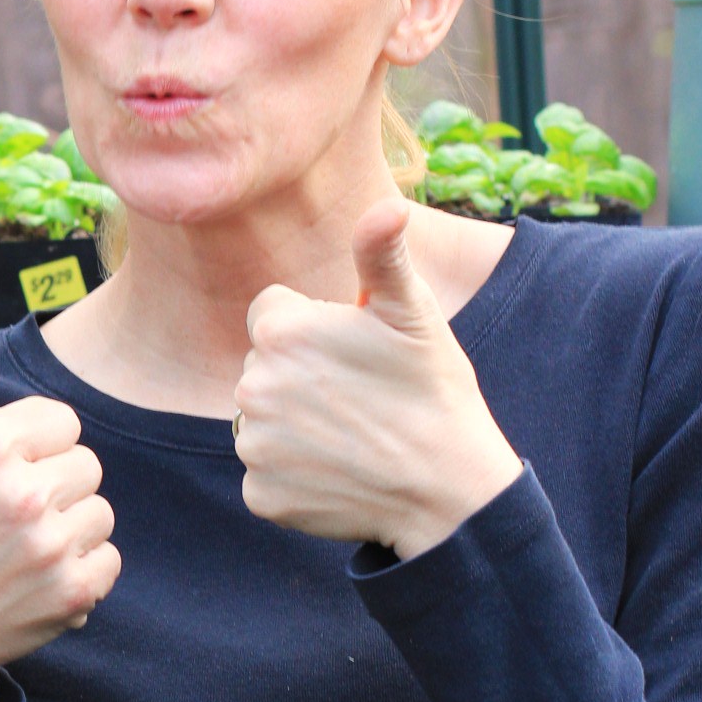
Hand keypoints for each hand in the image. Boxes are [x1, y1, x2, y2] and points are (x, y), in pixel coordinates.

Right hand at [0, 341, 120, 701]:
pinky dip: (82, 572)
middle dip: (52, 486)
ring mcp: (49, 545)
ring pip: (100, 510)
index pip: (61, 421)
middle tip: (6, 520)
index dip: (33, 446)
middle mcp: (19, 493)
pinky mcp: (73, 590)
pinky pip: (109, 558)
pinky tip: (37, 580)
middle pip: (85, 463)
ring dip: (69, 529)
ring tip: (21, 549)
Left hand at [233, 200, 520, 558]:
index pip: (271, 314)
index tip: (353, 351)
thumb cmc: (432, 392)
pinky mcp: (260, 496)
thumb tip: (386, 205)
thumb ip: (382, 253)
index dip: (314, 330)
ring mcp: (254, 446)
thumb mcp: (413, 311)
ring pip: (262, 421)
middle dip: (300, 376)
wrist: (448, 489)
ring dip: (294, 426)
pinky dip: (294, 475)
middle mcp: (252, 387)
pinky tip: (338, 472)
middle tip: (358, 397)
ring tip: (351, 435)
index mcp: (280, 332)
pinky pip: (266, 473)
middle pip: (264, 368)